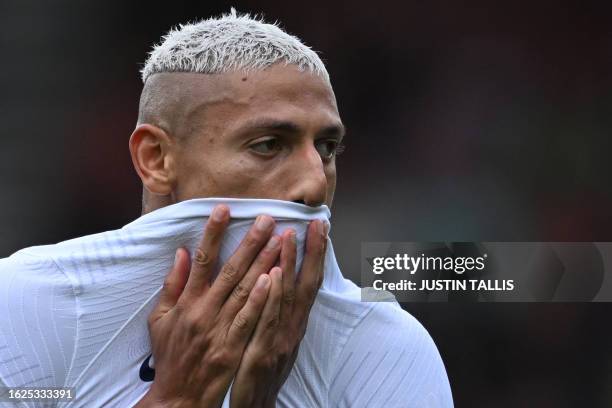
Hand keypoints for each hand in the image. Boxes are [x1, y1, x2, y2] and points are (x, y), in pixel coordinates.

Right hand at [136, 205, 282, 407]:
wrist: (177, 397)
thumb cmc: (171, 355)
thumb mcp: (159, 319)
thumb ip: (172, 284)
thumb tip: (181, 252)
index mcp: (186, 302)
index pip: (201, 260)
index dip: (213, 233)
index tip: (224, 209)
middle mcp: (203, 311)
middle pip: (230, 270)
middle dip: (250, 242)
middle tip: (267, 218)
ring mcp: (219, 329)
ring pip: (245, 289)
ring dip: (264, 262)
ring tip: (280, 239)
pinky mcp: (233, 347)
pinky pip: (249, 318)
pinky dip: (261, 297)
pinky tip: (274, 277)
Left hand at [230, 219, 328, 407]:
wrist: (255, 407)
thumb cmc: (260, 370)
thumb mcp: (273, 338)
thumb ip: (276, 310)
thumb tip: (278, 279)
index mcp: (293, 323)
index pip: (308, 282)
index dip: (315, 255)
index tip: (319, 228)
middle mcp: (292, 328)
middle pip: (307, 284)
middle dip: (313, 252)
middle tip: (317, 223)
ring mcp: (281, 340)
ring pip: (288, 297)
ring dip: (291, 265)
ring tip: (291, 235)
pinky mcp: (264, 353)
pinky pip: (269, 320)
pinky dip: (273, 296)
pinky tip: (274, 274)